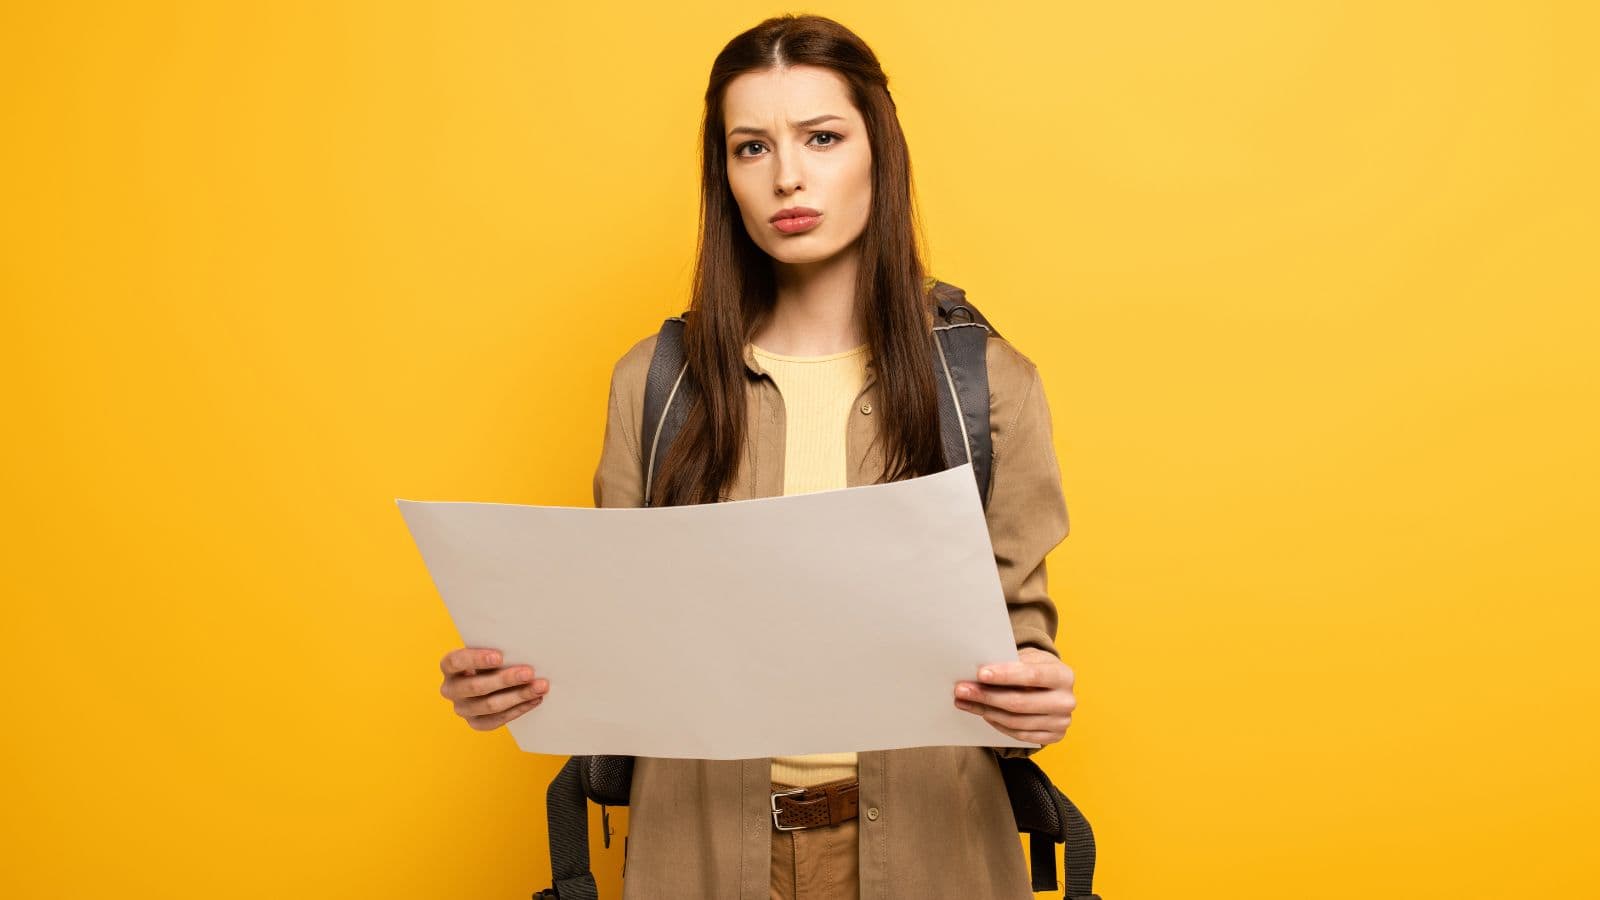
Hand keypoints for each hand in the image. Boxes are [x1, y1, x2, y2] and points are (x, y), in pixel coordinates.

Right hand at [439, 646, 548, 730]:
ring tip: (539, 687)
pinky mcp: (475, 723)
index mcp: (449, 666)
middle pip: (477, 687)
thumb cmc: (490, 658)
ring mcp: (462, 709)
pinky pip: (497, 720)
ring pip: (490, 705)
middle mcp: (451, 689)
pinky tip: (534, 699)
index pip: (456, 662)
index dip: (477, 659)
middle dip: (506, 679)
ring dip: (518, 696)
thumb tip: (523, 647)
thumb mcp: (487, 650)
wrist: (488, 679)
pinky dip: (519, 709)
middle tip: (529, 673)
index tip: (500, 656)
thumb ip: (497, 650)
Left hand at [952, 647, 1075, 745]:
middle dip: (987, 696)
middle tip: (961, 690)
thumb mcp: (1030, 658)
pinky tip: (983, 713)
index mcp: (1064, 675)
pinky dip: (998, 724)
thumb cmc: (1037, 668)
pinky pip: (1019, 734)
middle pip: (1020, 702)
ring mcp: (1061, 722)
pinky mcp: (1054, 737)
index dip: (1005, 675)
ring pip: (1015, 721)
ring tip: (965, 702)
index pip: (1032, 675)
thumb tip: (978, 673)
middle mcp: (1066, 701)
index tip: (980, 673)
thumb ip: (1011, 663)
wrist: (1055, 687)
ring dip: (986, 712)